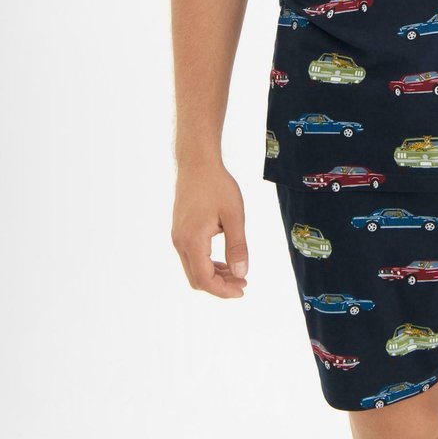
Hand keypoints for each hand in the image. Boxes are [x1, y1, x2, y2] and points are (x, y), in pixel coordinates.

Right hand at [172, 162, 248, 297]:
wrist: (197, 163)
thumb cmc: (217, 186)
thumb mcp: (234, 216)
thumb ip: (238, 246)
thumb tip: (241, 272)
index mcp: (192, 241)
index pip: (205, 279)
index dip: (223, 290)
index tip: (242, 289)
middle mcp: (180, 242)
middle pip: (197, 279)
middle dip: (220, 285)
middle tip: (242, 282)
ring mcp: (178, 237)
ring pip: (193, 269)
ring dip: (214, 275)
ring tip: (236, 272)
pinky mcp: (180, 231)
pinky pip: (191, 257)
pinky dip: (207, 263)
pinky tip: (224, 260)